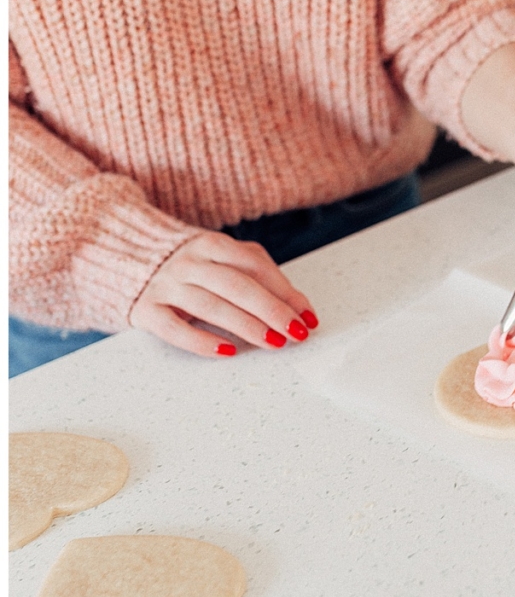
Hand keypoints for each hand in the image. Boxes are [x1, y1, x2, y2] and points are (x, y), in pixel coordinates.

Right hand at [130, 231, 317, 357]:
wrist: (125, 258)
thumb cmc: (191, 265)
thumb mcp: (224, 259)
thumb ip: (261, 275)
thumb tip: (300, 307)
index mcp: (212, 244)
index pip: (254, 266)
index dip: (284, 291)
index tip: (307, 316)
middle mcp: (188, 262)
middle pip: (236, 285)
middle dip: (271, 310)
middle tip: (295, 332)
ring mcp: (165, 285)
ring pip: (211, 306)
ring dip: (246, 326)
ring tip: (273, 342)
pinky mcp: (146, 310)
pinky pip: (175, 329)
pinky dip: (202, 341)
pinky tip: (227, 352)